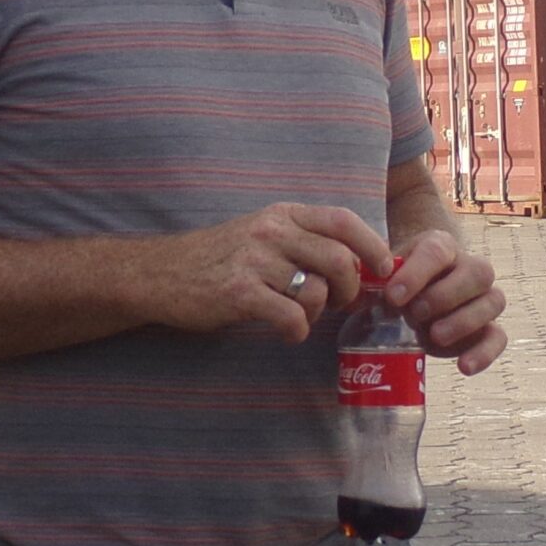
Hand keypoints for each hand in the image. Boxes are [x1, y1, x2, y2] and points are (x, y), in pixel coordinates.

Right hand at [150, 204, 394, 342]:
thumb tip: (356, 264)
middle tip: (339, 301)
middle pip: (338, 258)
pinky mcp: (240, 293)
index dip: (371, 245)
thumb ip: (302, 241)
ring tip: (301, 315)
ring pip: (317, 291)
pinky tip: (286, 330)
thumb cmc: (218, 258)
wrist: (160, 273)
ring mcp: (254, 261)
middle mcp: (271, 231)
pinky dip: (296, 330)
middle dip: (349, 287)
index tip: (384, 267)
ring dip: (318, 311)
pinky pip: (291, 316)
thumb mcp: (261, 234)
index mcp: (282, 214)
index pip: (342, 220)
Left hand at [385, 230, 506, 375]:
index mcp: (441, 247)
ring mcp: (484, 297)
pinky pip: (499, 337)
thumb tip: (357, 294)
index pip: (437, 252)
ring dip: (463, 321)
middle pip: (477, 273)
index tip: (393, 296)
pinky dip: (485, 353)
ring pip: (493, 301)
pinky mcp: (488, 328)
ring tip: (434, 335)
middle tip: (415, 314)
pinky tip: (463, 366)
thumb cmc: (397, 282)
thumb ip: (373, 281)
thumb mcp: (382, 275)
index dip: (416, 274)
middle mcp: (469, 267)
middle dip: (445, 296)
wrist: (414, 294)